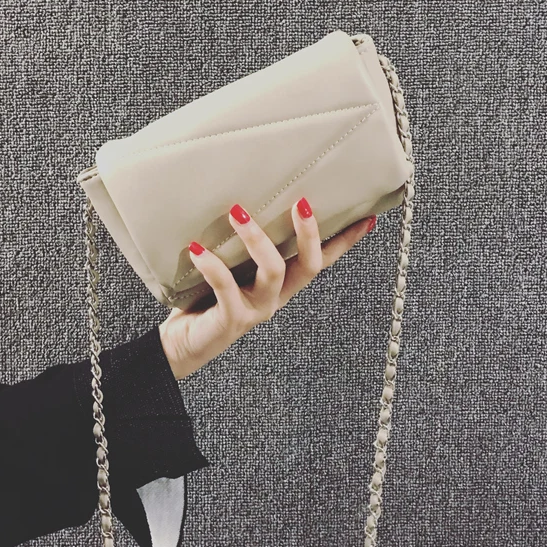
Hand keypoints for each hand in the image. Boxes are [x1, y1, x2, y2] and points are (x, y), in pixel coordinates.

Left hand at [158, 198, 376, 379]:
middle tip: (301, 202)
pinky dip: (212, 265)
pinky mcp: (231, 320)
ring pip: (272, 271)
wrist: (179, 347)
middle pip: (308, 266)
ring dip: (256, 238)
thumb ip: (243, 248)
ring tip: (237, 212)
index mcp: (282, 285)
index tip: (367, 218)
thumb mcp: (231, 269)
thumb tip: (242, 200)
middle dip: (309, 233)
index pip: (322, 261)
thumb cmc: (204, 301)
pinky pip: (226, 287)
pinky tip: (197, 249)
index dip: (345, 242)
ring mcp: (256, 310)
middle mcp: (276, 298)